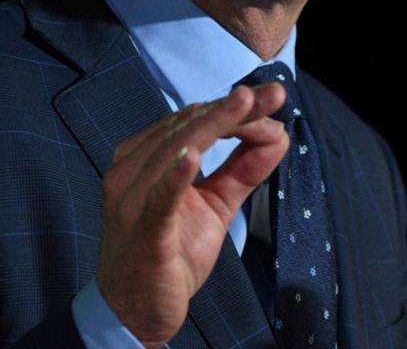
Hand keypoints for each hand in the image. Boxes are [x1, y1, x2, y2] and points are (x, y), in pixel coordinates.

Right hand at [96, 81, 288, 346]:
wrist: (134, 312)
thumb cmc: (168, 254)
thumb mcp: (214, 206)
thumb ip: (241, 171)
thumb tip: (276, 137)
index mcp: (142, 158)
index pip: (190, 120)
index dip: (233, 107)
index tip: (271, 98)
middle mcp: (130, 170)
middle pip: (186, 127)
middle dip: (234, 109)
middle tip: (273, 95)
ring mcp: (130, 199)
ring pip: (174, 150)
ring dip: (216, 126)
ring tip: (248, 106)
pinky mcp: (142, 230)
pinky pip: (158, 198)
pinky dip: (176, 175)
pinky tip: (195, 157)